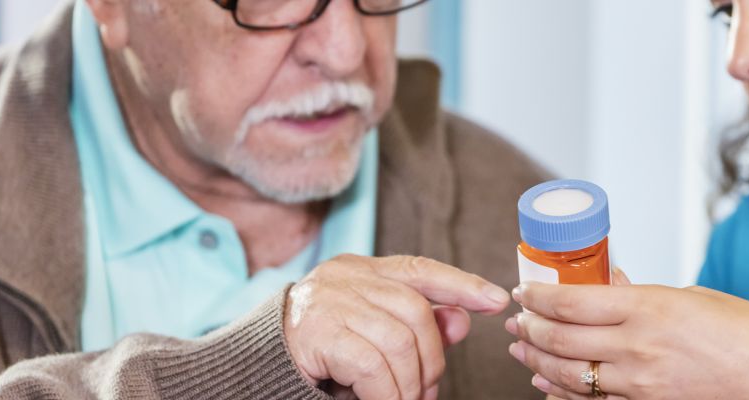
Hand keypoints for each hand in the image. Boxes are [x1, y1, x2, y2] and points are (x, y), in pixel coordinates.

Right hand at [284, 254, 511, 399]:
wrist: (251, 364)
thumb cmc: (318, 350)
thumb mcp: (370, 333)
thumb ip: (414, 326)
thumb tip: (461, 321)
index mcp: (362, 270)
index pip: (421, 269)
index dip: (461, 285)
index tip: (496, 300)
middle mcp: (346, 276)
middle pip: (415, 312)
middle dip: (431, 361)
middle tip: (425, 395)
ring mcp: (330, 299)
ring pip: (398, 343)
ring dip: (408, 385)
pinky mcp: (315, 331)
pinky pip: (371, 366)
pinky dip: (385, 394)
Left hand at [505, 283, 748, 399]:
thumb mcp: (698, 299)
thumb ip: (647, 295)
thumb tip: (610, 285)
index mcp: (650, 308)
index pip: (571, 300)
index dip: (537, 295)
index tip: (524, 289)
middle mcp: (638, 348)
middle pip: (559, 338)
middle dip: (529, 327)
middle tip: (517, 319)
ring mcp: (639, 385)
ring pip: (567, 374)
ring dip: (537, 360)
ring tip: (522, 348)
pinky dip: (564, 394)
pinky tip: (550, 385)